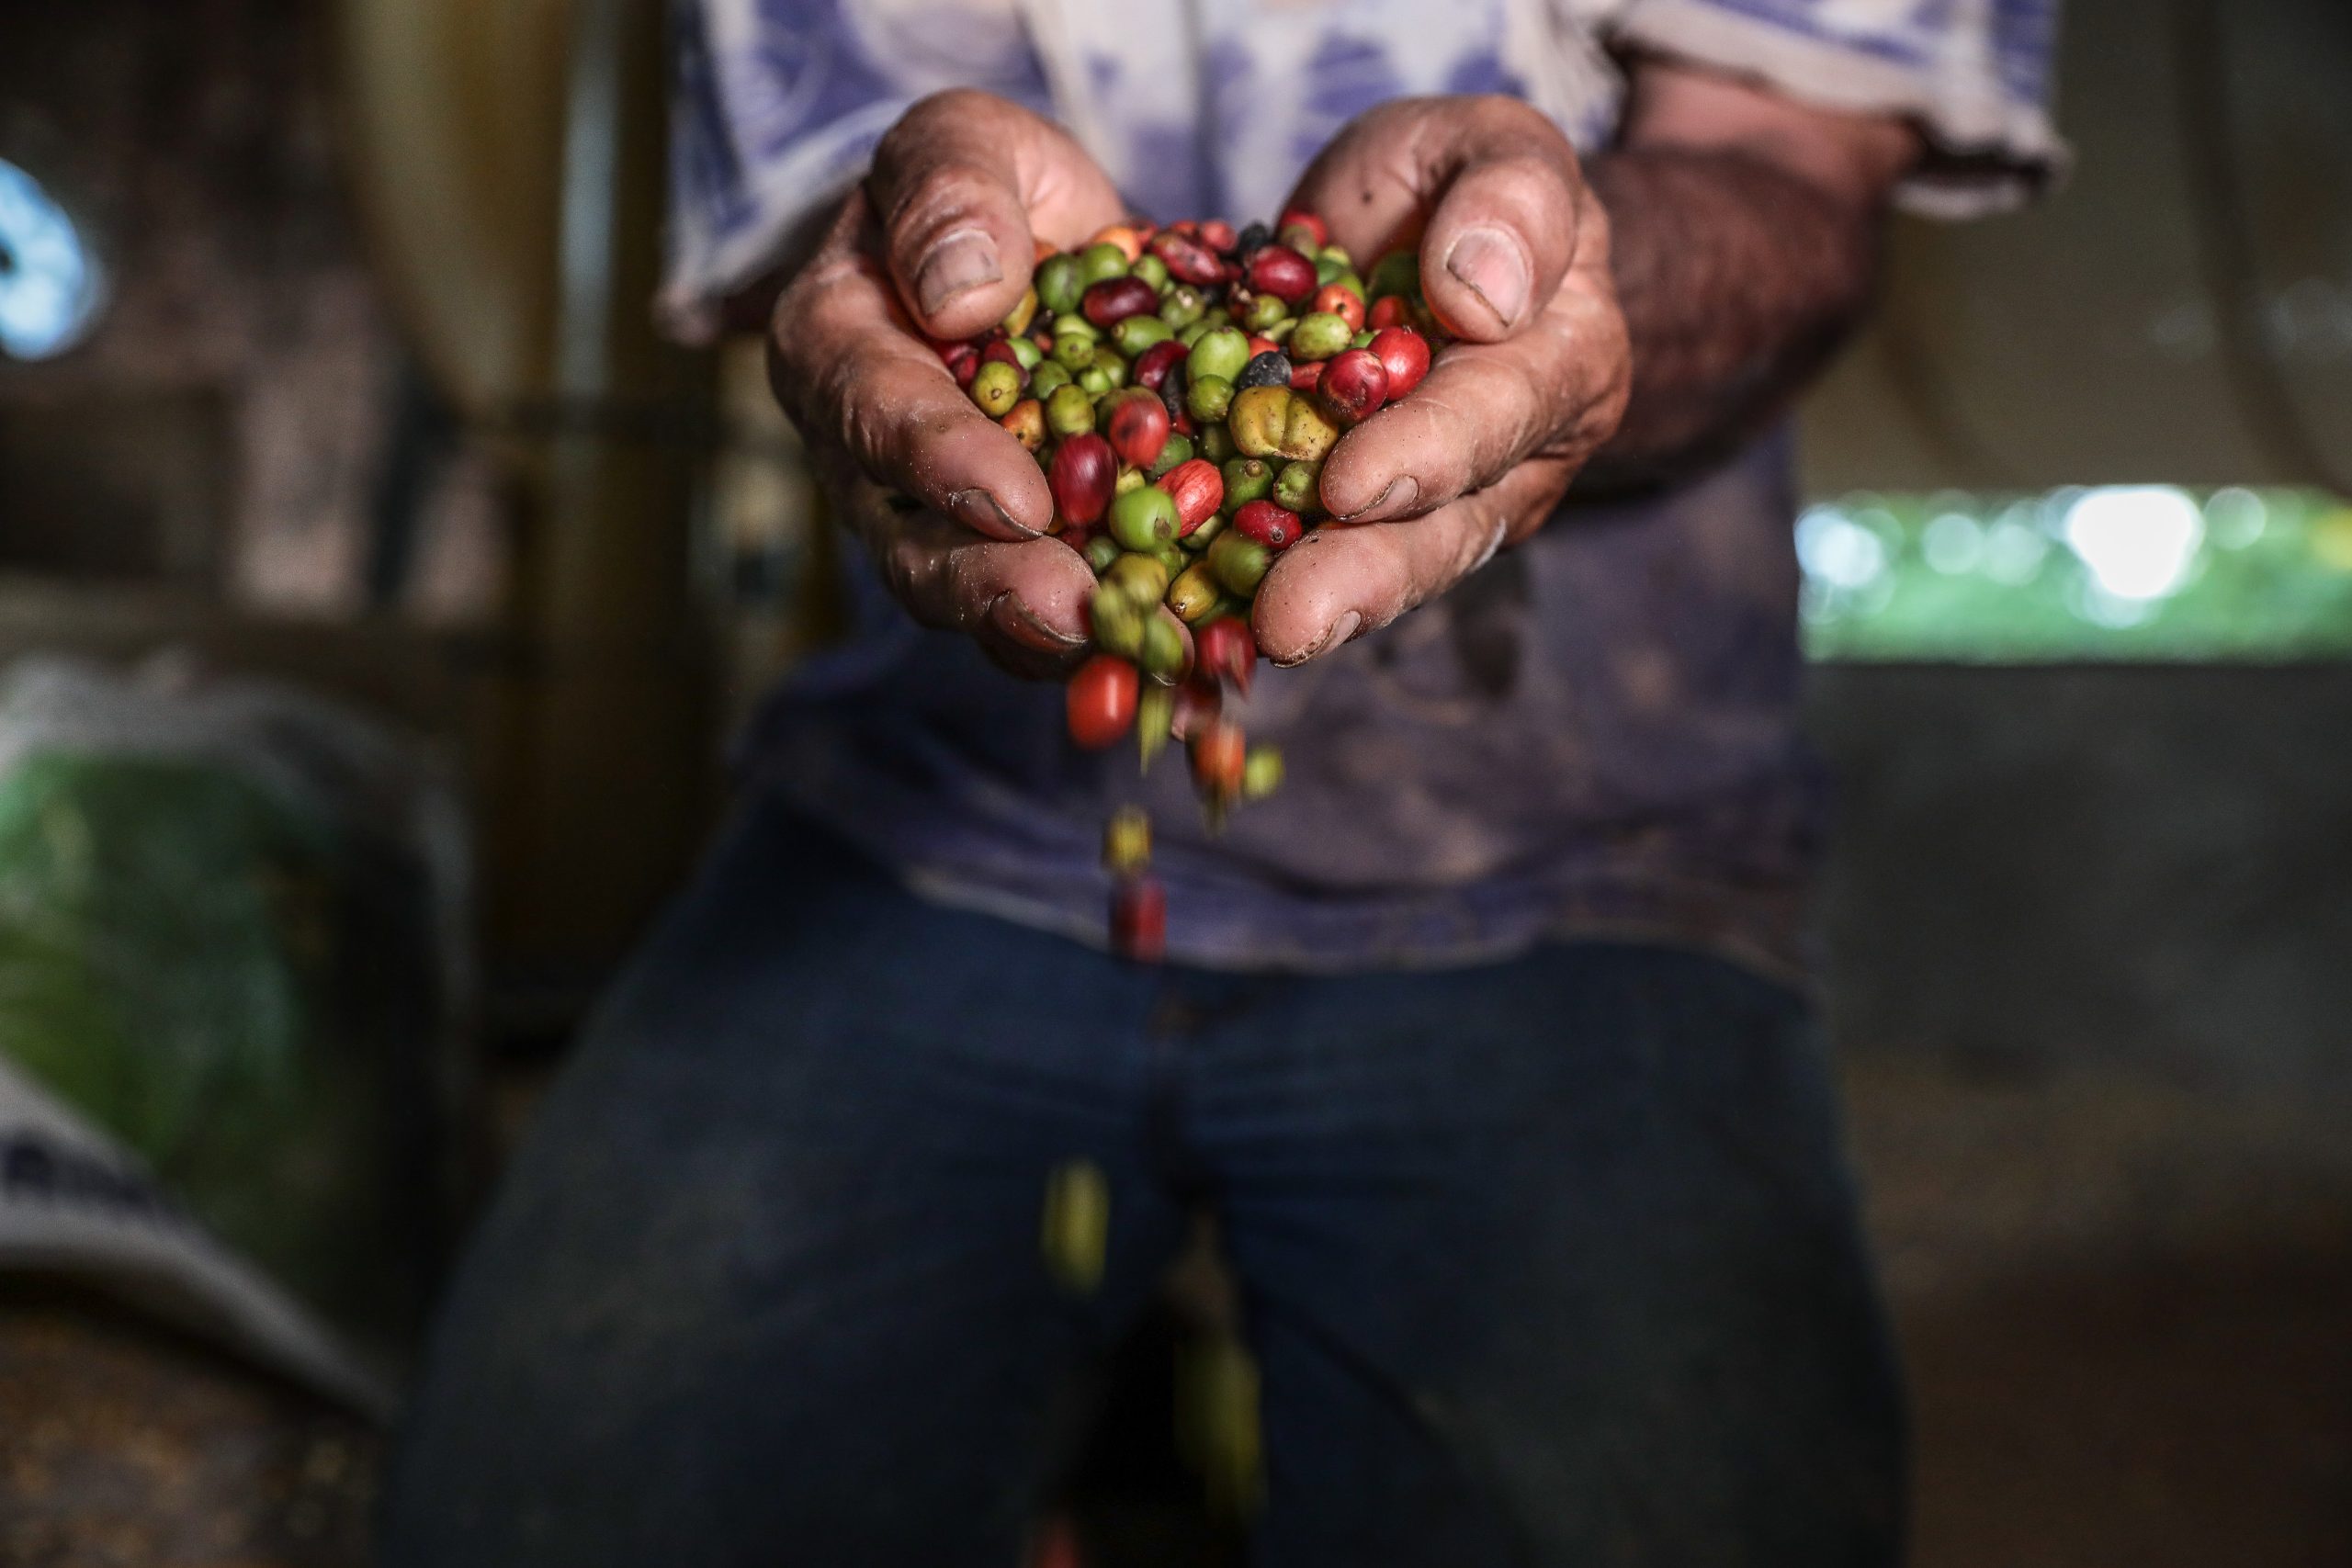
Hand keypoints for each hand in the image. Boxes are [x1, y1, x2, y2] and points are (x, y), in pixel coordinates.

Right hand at [767, 91, 1122, 675]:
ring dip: (1055, 635)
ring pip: (978, 596)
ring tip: (1134, 652)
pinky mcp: (1016, 556)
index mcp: (835, 346)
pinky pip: (1053, 611)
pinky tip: (1181, 657)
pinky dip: (1114, 638)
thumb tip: (962, 295)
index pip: (875, 413)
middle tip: (1074, 613)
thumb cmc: (987, 188)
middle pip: (913, 542)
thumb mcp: (966, 143)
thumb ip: (952, 192)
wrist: (1039, 250)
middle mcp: (869, 458)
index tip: (1018, 499)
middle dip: (993, 586)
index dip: (942, 463)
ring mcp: (939, 522)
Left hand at [1252, 97, 1631, 665]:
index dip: (1425, 455)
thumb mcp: (1494, 146)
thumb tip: (1482, 296)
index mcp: (1557, 367)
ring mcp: (1429, 508)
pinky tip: (1187, 627)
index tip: (1352, 486)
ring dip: (1304, 610)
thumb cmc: (1461, 181)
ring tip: (1242, 647)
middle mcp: (1504, 464)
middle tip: (1291, 623)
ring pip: (1373, 569)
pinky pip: (1300, 562)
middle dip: (1362, 578)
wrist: (1417, 231)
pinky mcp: (1347, 527)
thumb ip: (1508, 198)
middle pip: (1438, 531)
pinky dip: (1243, 596)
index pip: (1493, 417)